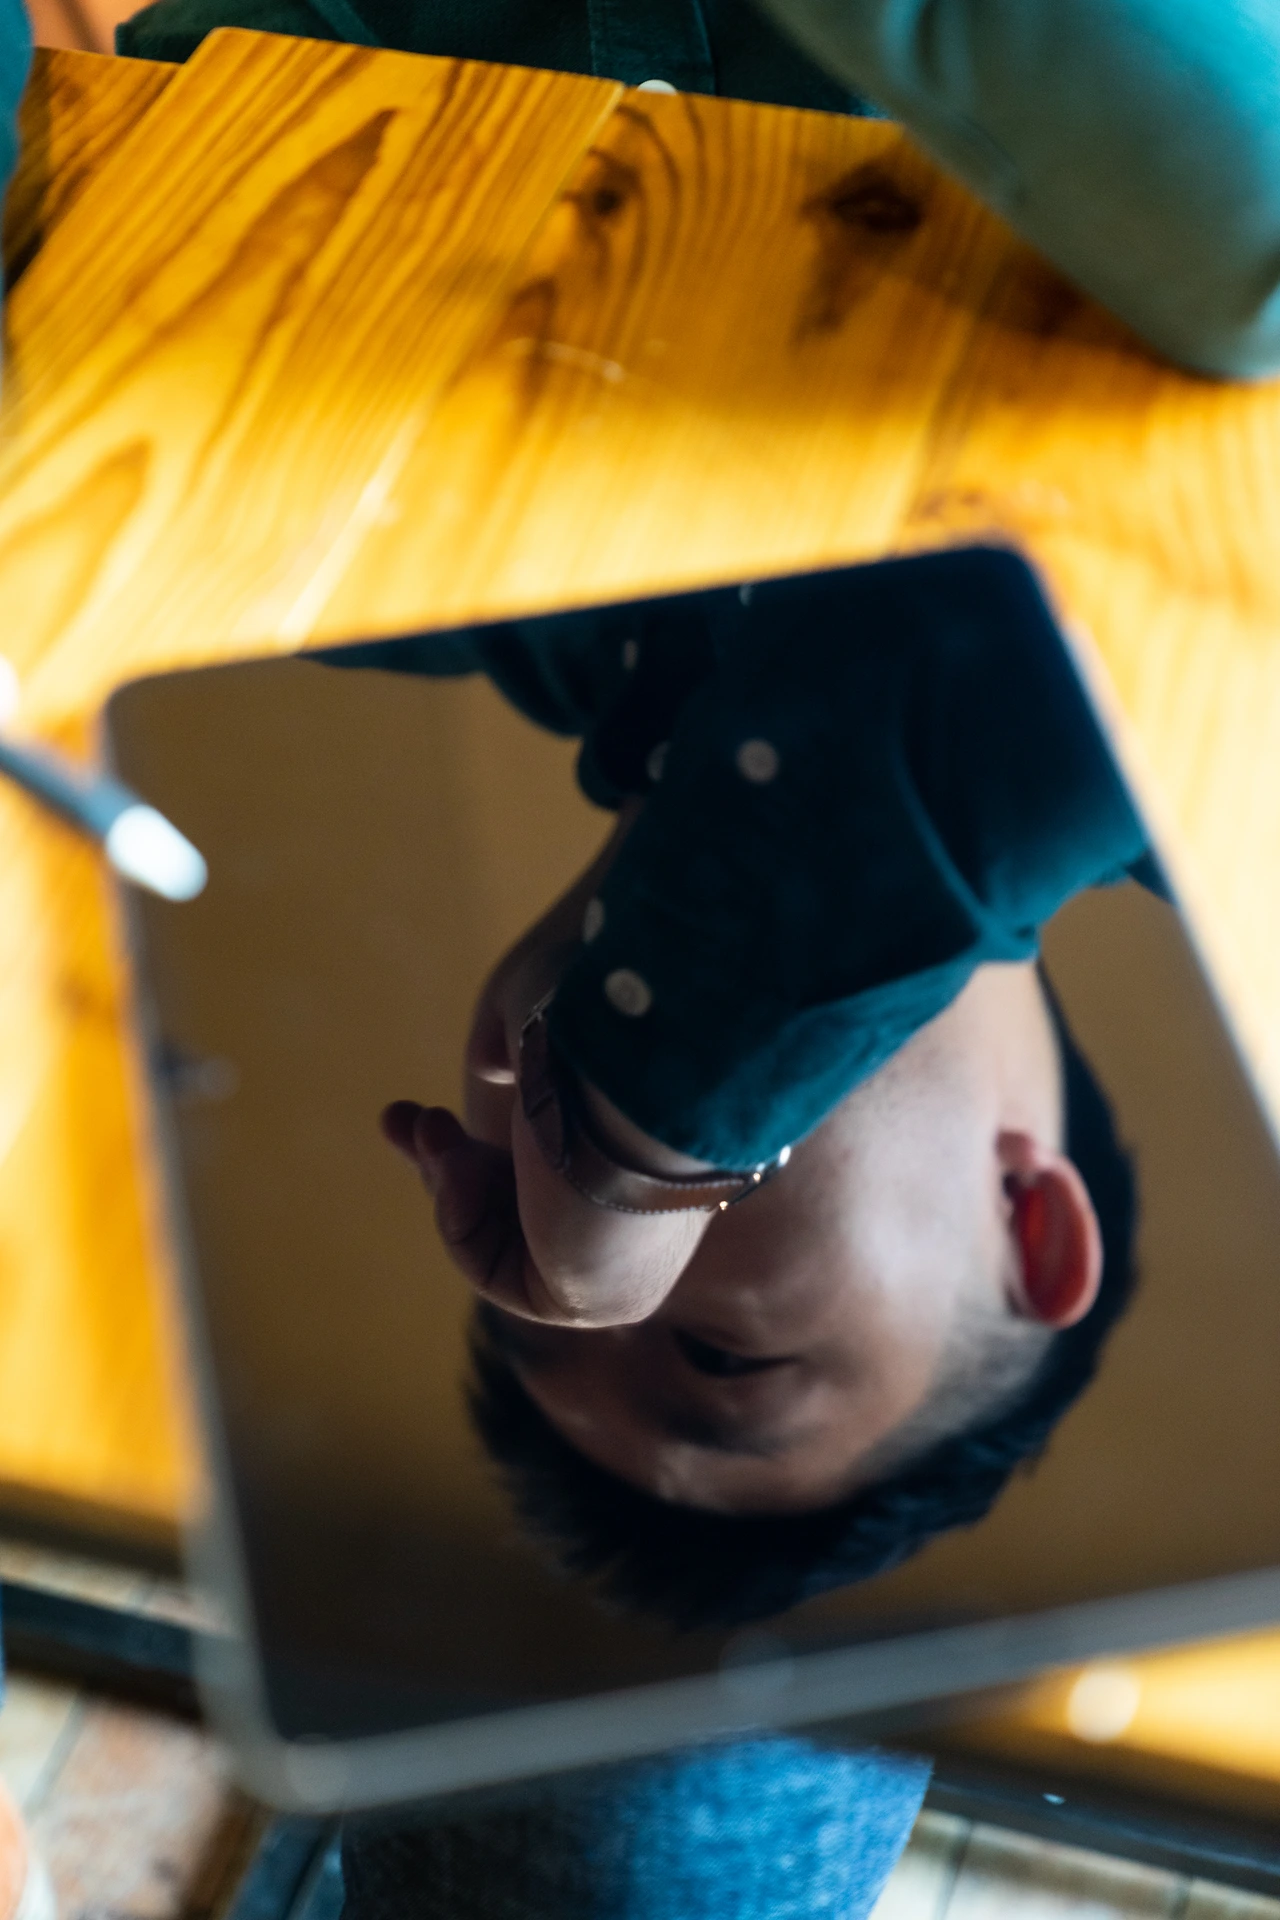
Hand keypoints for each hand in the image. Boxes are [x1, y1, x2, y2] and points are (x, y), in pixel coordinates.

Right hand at [384, 809, 714, 1326]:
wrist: (640, 1068)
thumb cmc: (600, 1025)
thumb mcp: (538, 1013)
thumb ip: (513, 1041)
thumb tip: (494, 1065)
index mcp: (643, 1146)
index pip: (551, 1164)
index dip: (477, 1143)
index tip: (420, 1114)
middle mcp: (644, 1205)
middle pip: (524, 1206)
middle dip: (446, 1163)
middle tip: (397, 1118)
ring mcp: (628, 1255)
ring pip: (506, 1236)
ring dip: (448, 1180)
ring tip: (429, 1125)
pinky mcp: (600, 1299)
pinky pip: (500, 1275)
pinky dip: (461, 1220)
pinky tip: (457, 1165)